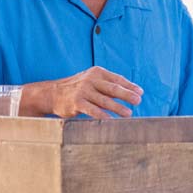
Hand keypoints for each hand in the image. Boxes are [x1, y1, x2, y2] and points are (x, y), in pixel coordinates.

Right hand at [24, 66, 142, 118]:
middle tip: (138, 101)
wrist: (52, 93)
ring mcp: (83, 90)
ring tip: (128, 114)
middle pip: (113, 88)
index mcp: (97, 72)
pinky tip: (111, 120)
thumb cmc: (78, 89)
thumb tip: (131, 93)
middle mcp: (90, 79)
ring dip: (118, 107)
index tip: (140, 92)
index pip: (117, 79)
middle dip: (127, 95)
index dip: (129, 86)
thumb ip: (108, 86)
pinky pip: (92, 110)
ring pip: (104, 100)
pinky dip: (102, 115)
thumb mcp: (92, 82)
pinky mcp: (77, 102)